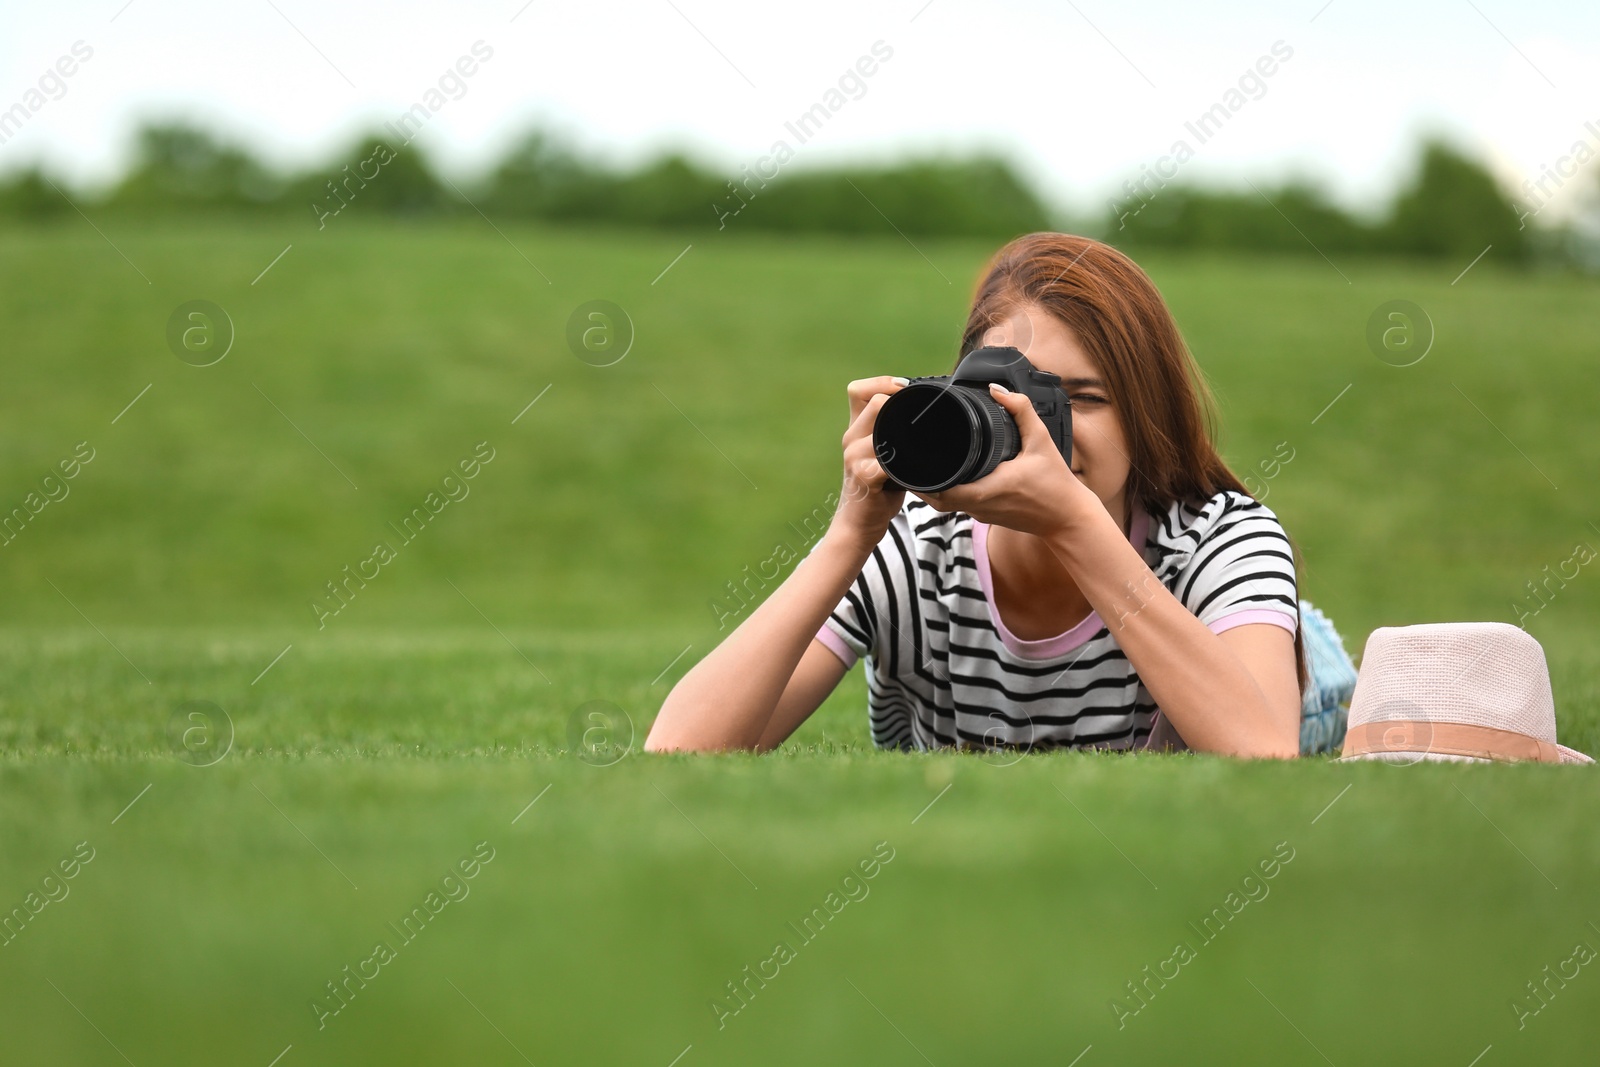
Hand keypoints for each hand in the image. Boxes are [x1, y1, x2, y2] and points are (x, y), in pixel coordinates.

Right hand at [828, 376, 907, 551]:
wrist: (857, 524)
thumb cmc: (876, 490)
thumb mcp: (882, 456)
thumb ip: (894, 436)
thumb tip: (928, 421)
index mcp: (855, 429)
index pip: (858, 390)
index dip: (882, 383)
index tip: (904, 390)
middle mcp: (851, 438)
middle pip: (873, 400)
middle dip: (900, 402)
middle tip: (922, 413)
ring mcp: (854, 456)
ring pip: (880, 424)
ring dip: (903, 429)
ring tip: (920, 438)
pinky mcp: (863, 476)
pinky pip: (885, 459)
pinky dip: (902, 460)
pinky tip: (913, 466)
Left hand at [915, 383, 1099, 536]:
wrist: (1068, 519)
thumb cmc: (1056, 484)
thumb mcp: (1041, 441)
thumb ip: (1021, 411)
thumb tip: (997, 390)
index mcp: (988, 489)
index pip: (941, 490)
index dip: (923, 477)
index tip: (914, 458)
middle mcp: (980, 506)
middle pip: (935, 499)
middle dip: (920, 482)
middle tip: (911, 458)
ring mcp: (982, 514)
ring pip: (945, 505)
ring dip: (932, 488)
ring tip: (923, 464)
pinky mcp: (987, 517)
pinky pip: (959, 506)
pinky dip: (948, 493)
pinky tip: (946, 475)